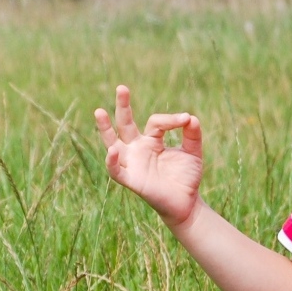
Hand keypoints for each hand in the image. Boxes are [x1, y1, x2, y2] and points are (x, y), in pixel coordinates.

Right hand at [94, 85, 202, 227]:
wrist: (186, 203)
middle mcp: (137, 148)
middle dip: (123, 106)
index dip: (170, 119)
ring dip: (105, 129)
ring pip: (113, 143)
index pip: (155, 122)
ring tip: (99, 112)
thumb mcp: (193, 152)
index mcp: (151, 140)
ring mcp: (132, 163)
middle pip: (125, 123)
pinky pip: (116, 170)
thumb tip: (190, 117)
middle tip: (122, 87)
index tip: (185, 120)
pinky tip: (112, 150)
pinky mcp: (131, 179)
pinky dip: (112, 161)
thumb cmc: (186, 177)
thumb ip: (192, 135)